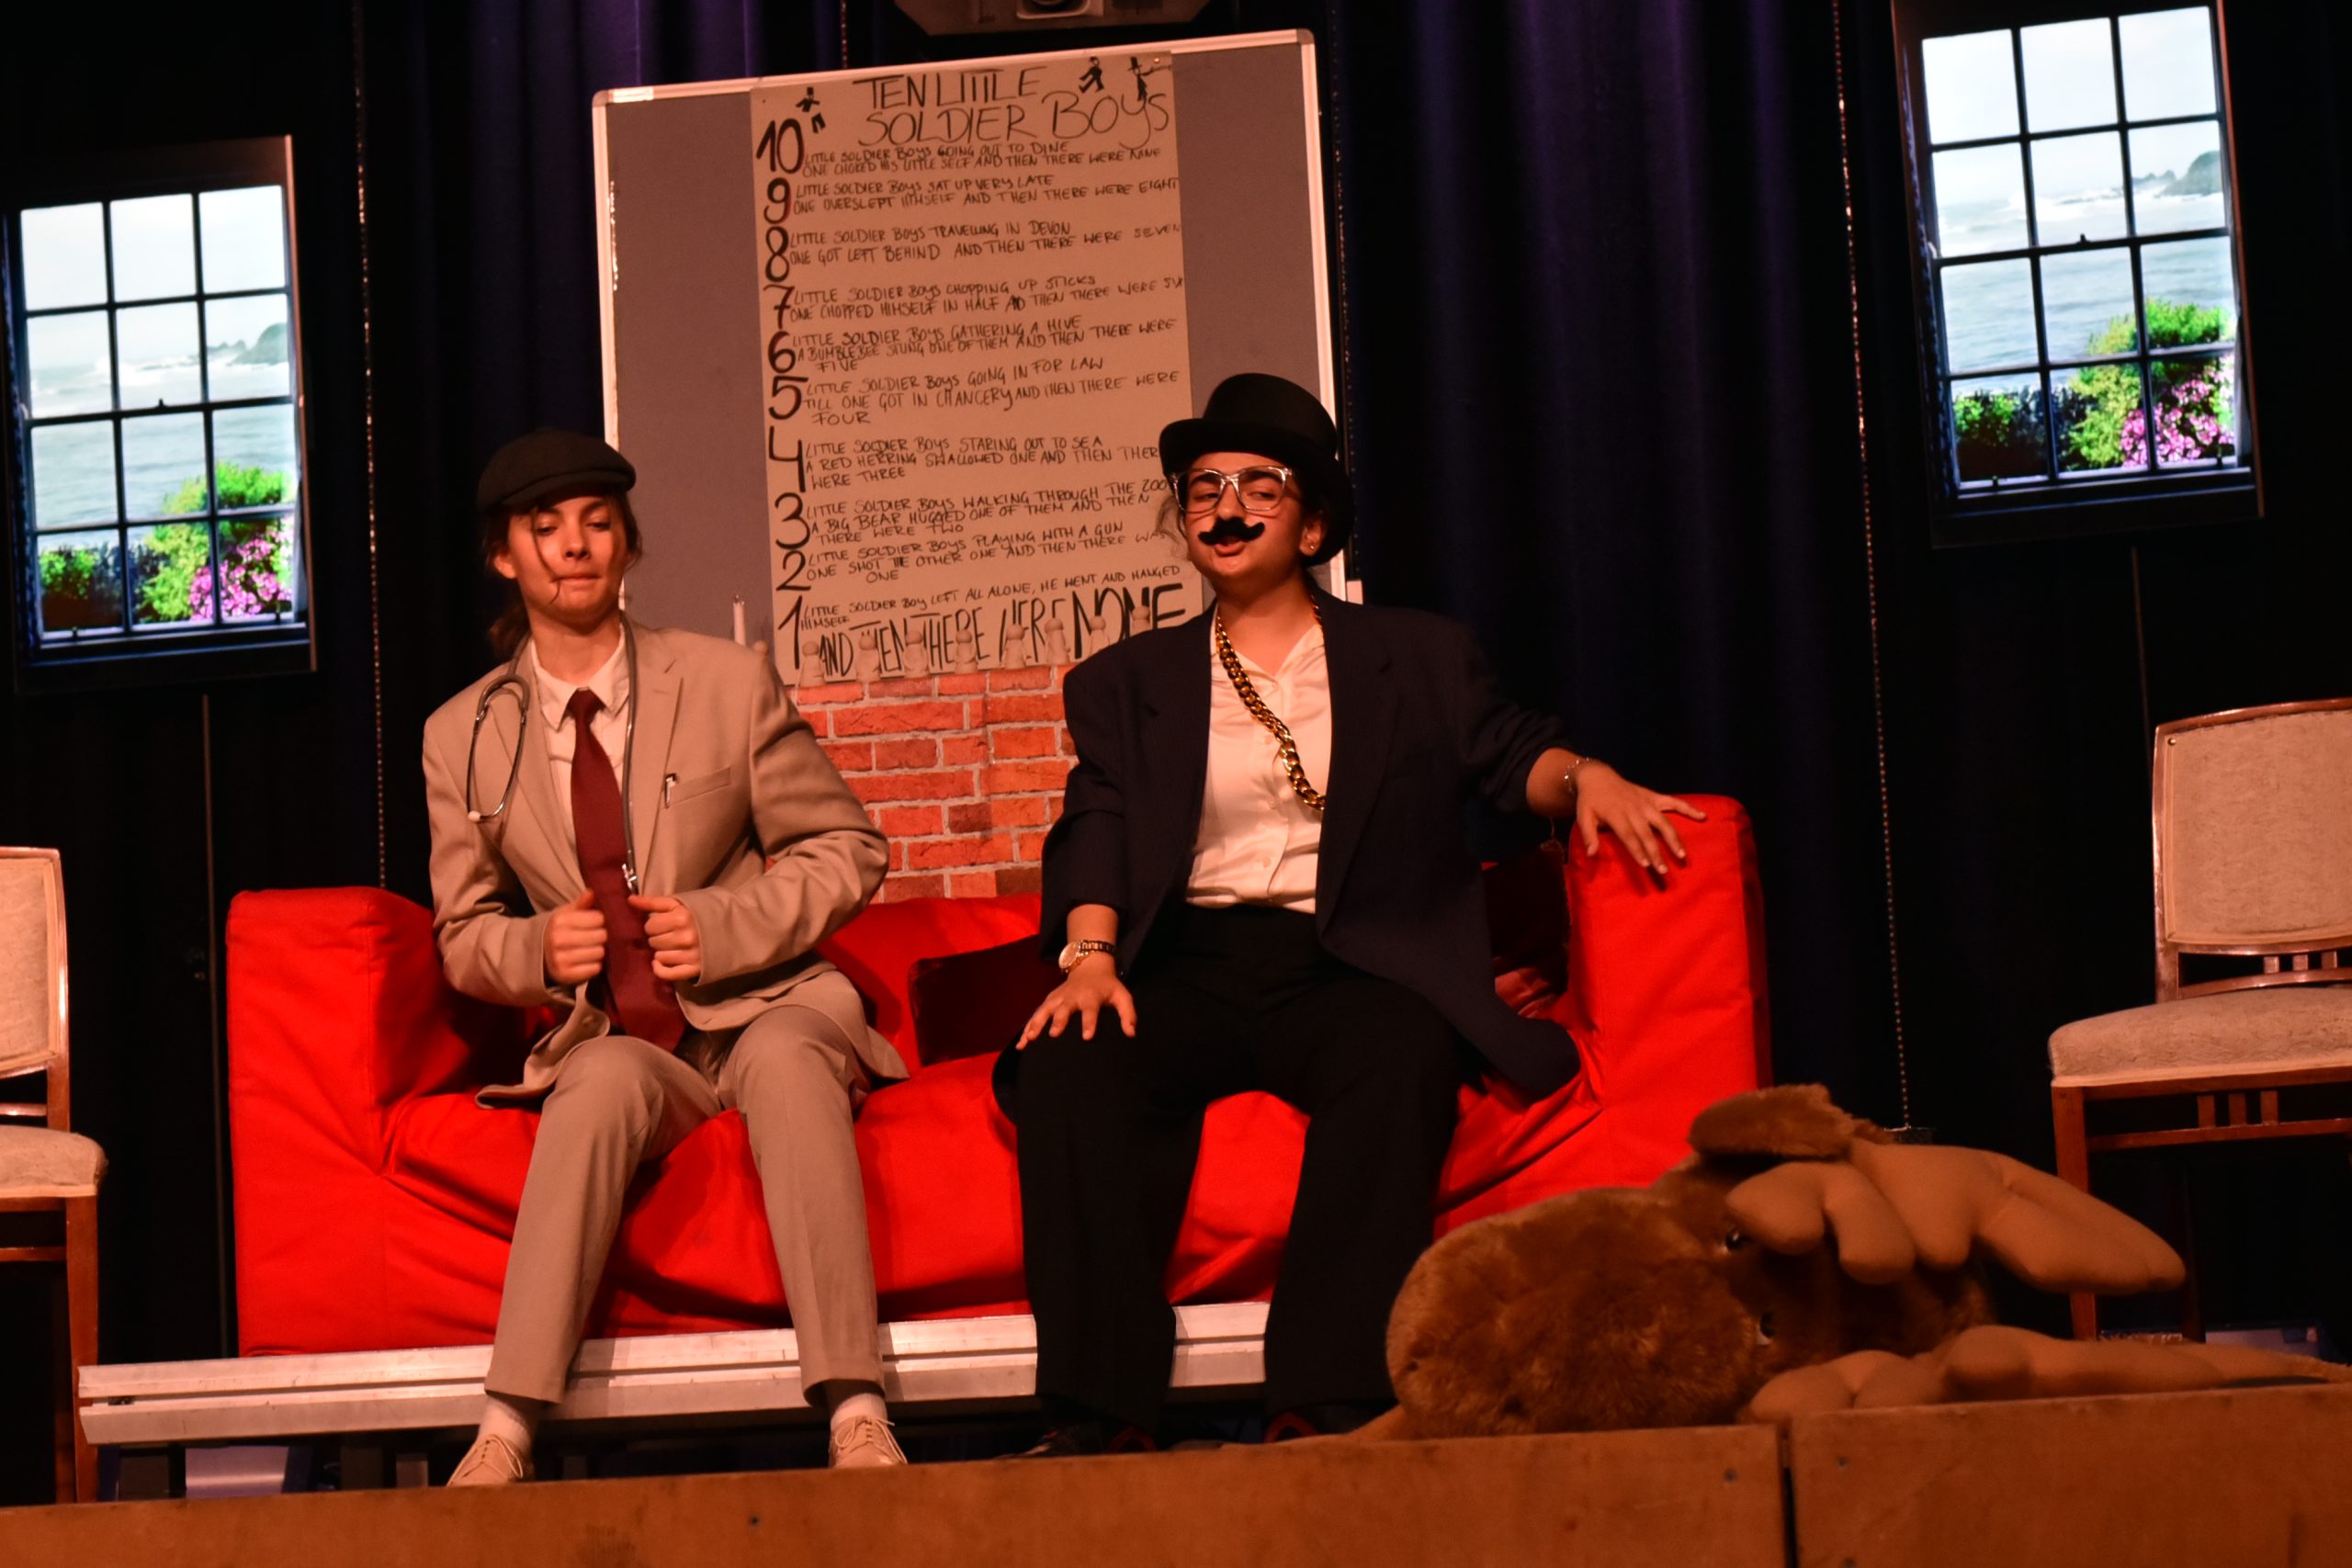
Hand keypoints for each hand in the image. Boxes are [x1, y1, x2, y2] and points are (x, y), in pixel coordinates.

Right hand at [543, 887, 606, 984]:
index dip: (599, 921)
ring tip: (588, 950)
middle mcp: (558, 939)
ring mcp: (561, 958)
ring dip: (598, 952)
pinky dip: (594, 966)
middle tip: (592, 939)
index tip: (593, 924)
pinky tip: (585, 962)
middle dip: (600, 937)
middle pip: (601, 935)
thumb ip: (581, 904)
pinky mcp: (565, 975)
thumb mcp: (566, 914)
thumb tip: (592, 892)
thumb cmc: (558, 931)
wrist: (538, 956)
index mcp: (560, 921)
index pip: (598, 918)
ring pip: (600, 952)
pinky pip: (595, 968)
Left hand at [629, 893, 703, 982]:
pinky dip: (660, 969)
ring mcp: (691, 955)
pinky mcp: (694, 969)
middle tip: (669, 935)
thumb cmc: (701, 913)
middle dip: (658, 938)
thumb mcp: (679, 903)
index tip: (664, 924)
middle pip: (653, 942)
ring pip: (659, 957)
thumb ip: (653, 902)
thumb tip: (629, 899)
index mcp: (682, 917)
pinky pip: (667, 974)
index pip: (650, 926)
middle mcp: (686, 937)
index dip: (654, 924)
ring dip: (662, 952)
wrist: (731, 929)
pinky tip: (661, 963)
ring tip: (672, 946)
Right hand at [1016, 955, 1136, 1047]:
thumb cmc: (1108, 987)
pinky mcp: (1049, 1001)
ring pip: (1044, 1011)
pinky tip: (1021, 1043)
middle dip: (1058, 1021)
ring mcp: (1058, 998)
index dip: (1089, 1022)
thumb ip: (1128, 1014)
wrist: (1090, 967)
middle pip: (1063, 1009)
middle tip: (1054, 1035)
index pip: (1090, 1010)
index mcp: (1090, 996)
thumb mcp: (1122, 996)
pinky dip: (1028, 1028)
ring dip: (1036, 1024)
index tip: (1087, 1036)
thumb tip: (1131, 1034)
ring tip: (1029, 1040)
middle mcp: (1071, 996)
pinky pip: (1036, 1015)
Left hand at [1573, 764, 1706, 875]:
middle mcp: (1634, 809)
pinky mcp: (1654, 797)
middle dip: (1656, 852)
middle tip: (1664, 870)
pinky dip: (1688, 808)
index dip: (1637, 850)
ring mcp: (1646, 802)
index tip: (1646, 865)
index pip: (1629, 835)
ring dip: (1673, 838)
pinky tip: (1702, 816)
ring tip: (1682, 855)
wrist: (1598, 777)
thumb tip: (1591, 855)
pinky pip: (1674, 802)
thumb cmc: (1590, 801)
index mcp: (1616, 815)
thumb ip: (1588, 835)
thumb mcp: (1583, 816)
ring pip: (1663, 822)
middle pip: (1647, 834)